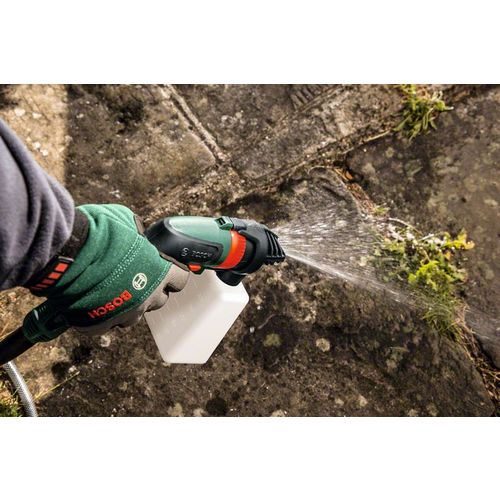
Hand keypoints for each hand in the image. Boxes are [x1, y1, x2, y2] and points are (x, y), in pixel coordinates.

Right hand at [27, 204, 188, 335]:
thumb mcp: (125, 219)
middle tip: (134, 279)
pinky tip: (92, 302)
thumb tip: (136, 231)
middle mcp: (147, 296)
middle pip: (159, 300)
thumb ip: (137, 230)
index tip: (165, 272)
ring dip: (127, 305)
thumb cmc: (97, 234)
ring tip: (111, 291)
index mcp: (160, 271)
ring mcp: (126, 313)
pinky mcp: (101, 324)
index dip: (172, 275)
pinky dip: (100, 315)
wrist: (66, 254)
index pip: (180, 280)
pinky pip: (105, 323)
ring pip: (134, 315)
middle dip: (150, 291)